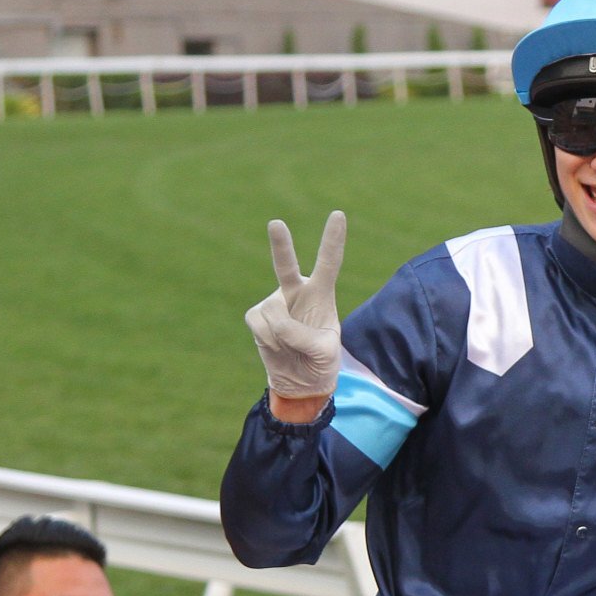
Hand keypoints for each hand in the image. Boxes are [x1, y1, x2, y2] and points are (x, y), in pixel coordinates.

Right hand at [246, 211, 345, 405]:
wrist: (301, 381)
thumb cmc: (320, 360)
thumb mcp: (323, 352)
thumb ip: (303, 336)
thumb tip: (276, 321)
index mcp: (321, 294)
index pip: (328, 263)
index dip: (332, 240)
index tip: (338, 215)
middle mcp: (297, 291)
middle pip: (287, 266)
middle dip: (280, 245)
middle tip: (276, 223)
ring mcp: (274, 301)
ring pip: (274, 315)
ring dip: (283, 337)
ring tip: (292, 346)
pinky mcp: (257, 314)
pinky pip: (260, 325)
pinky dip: (269, 340)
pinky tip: (277, 345)